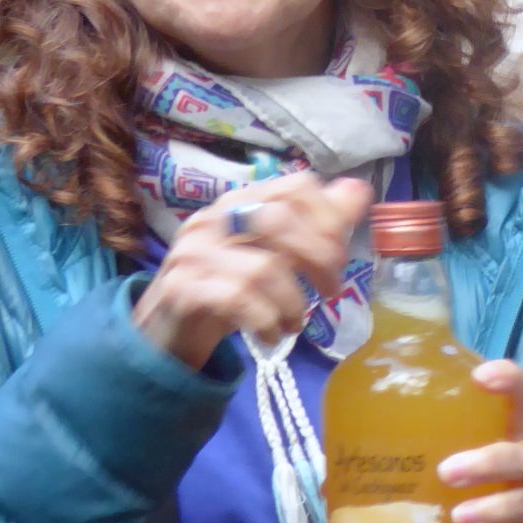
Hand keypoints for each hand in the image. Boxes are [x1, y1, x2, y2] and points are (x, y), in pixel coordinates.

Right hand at [132, 174, 373, 370]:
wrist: (165, 331)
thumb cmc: (226, 289)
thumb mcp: (271, 254)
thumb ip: (313, 225)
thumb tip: (358, 191)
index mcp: (240, 202)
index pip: (296, 187)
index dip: (329, 219)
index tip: (339, 257)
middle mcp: (213, 219)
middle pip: (280, 221)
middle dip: (319, 259)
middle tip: (330, 291)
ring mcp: (194, 253)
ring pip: (264, 268)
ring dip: (293, 304)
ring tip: (294, 323)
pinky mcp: (183, 290)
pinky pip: (238, 300)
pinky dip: (267, 322)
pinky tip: (272, 335)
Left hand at [437, 359, 522, 522]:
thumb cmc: (480, 507)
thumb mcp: (459, 481)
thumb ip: (426, 466)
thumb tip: (346, 467)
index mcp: (519, 436)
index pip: (522, 395)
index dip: (508, 381)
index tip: (478, 377)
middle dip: (488, 463)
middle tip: (447, 473)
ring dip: (495, 510)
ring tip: (460, 520)